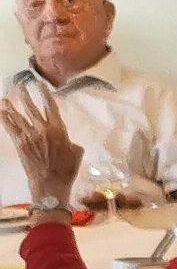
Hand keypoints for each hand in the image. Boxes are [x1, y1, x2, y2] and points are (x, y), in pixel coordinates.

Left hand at [1, 84, 79, 207]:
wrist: (50, 183)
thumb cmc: (65, 170)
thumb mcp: (77, 153)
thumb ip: (70, 141)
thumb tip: (67, 138)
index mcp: (58, 130)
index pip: (50, 106)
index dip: (44, 93)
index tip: (40, 84)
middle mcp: (42, 130)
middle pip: (30, 107)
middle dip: (24, 95)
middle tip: (20, 86)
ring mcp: (29, 136)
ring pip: (17, 115)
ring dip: (10, 105)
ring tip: (6, 98)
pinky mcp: (19, 143)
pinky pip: (10, 127)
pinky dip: (4, 118)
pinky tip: (1, 112)